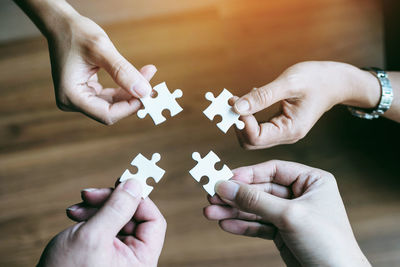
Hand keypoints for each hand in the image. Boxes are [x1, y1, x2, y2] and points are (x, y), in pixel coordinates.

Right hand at [38, 180, 166, 266]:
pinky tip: (74, 215)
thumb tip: (135, 184)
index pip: (153, 221)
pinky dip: (90, 216)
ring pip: (116, 218)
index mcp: (141, 259)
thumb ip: (116, 209)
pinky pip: (104, 226)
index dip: (138, 200)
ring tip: (74, 210)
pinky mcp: (103, 250)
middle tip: (88, 194)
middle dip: (109, 202)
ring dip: (95, 207)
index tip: (120, 184)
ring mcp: (117, 254)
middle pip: (132, 216)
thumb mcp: (93, 237)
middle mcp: (133, 257)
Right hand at [47, 13, 155, 123]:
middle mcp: (73, 102)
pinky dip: (125, 87)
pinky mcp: (87, 92)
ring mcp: (80, 98)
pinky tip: (139, 75)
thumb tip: (144, 92)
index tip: (148, 95)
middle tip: (153, 85)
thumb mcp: (102, 49)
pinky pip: (110, 96)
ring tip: (148, 73)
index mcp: (71, 96)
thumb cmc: (76, 33)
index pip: (107, 114)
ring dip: (132, 91)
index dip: (129, 108)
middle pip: (111, 111)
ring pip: (113, 104)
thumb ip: (123, 71)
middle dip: (133, 98)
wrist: (62, 24)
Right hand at [204, 160, 369, 265]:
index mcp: (312, 181)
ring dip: (233, 211)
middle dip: (236, 196)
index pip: (273, 170)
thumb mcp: (289, 215)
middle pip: (260, 190)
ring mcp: (290, 215)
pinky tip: (225, 224)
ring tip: (211, 213)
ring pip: (257, 208)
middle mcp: (301, 195)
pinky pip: (259, 225)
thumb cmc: (327, 243)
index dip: (248, 174)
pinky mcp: (283, 233)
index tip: (225, 178)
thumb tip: (225, 186)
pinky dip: (242, 225)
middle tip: (211, 197)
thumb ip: (255, 200)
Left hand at [232, 61, 380, 148]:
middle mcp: (286, 136)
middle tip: (230, 100)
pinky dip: (248, 115)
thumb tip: (236, 107)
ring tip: (238, 98)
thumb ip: (262, 96)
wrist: (337, 82)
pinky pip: (257, 127)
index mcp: (291, 130)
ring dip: (240, 118)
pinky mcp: (279, 125)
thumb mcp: (289, 83)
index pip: (255, 137)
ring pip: (251, 136)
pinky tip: (251, 98)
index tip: (233, 101)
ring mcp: (282, 132)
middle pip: (250, 141)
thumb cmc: (317, 79)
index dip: (240, 121)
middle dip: (236, 123)